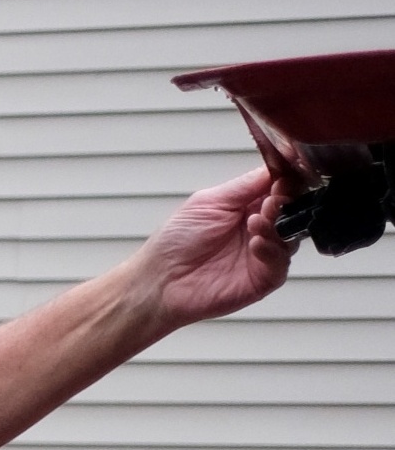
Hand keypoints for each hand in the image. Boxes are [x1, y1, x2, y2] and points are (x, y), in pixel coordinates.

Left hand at [134, 170, 292, 331]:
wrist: (158, 280)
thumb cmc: (175, 241)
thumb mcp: (208, 202)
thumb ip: (244, 186)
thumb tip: (274, 169)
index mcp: (248, 207)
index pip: (280, 190)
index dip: (285, 183)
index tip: (283, 179)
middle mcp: (260, 229)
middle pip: (291, 212)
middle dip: (285, 203)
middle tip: (273, 200)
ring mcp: (263, 255)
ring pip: (290, 237)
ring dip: (277, 226)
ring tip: (255, 221)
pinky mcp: (262, 279)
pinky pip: (280, 264)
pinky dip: (272, 251)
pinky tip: (256, 244)